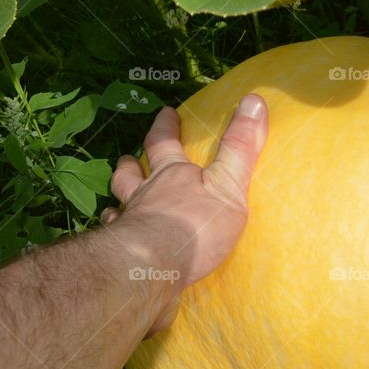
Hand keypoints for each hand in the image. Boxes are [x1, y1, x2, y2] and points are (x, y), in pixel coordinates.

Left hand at [103, 94, 267, 334]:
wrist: (153, 268)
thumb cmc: (194, 226)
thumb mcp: (227, 185)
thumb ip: (240, 148)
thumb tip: (255, 100)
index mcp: (171, 176)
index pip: (164, 142)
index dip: (166, 126)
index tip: (166, 113)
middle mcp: (144, 195)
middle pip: (129, 173)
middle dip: (131, 162)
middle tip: (128, 157)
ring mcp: (128, 223)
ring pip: (117, 204)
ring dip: (118, 198)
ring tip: (116, 200)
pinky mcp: (122, 253)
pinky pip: (114, 239)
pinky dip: (115, 235)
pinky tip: (116, 240)